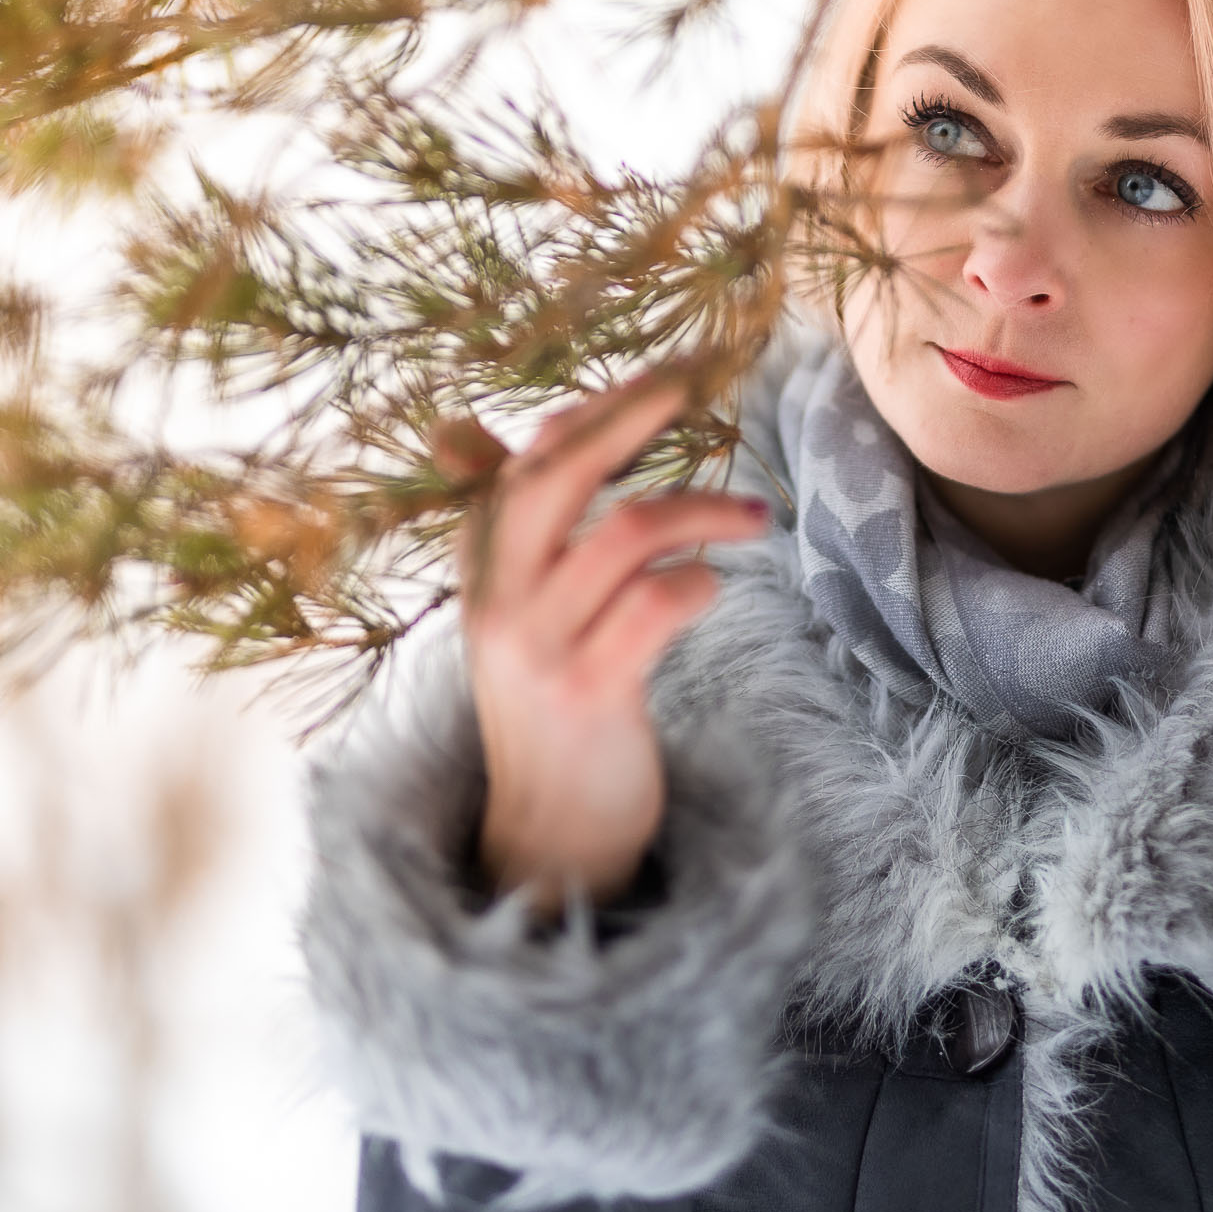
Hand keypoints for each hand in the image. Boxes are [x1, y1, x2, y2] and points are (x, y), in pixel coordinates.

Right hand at [454, 380, 769, 910]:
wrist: (548, 833)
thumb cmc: (549, 703)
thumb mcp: (512, 608)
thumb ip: (503, 520)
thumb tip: (455, 423)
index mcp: (478, 569)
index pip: (525, 461)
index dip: (592, 411)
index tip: (660, 378)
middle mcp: (497, 601)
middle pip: (560, 475)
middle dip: (633, 418)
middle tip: (700, 387)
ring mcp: (540, 647)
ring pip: (626, 533)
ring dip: (704, 510)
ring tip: (756, 515)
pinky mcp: (591, 691)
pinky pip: (657, 605)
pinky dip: (700, 582)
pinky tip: (716, 587)